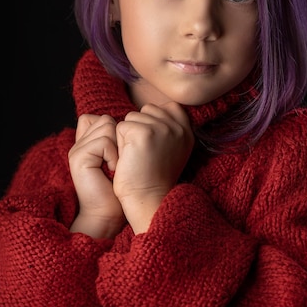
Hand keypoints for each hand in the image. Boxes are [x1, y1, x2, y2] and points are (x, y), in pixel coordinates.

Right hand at [68, 114, 125, 237]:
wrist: (109, 214)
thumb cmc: (119, 188)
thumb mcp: (119, 157)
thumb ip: (116, 138)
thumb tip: (129, 121)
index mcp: (85, 143)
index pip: (100, 118)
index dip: (115, 131)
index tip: (119, 155)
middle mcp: (78, 144)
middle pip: (105, 120)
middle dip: (119, 138)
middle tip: (118, 162)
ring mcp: (76, 150)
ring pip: (106, 127)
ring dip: (117, 147)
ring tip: (115, 167)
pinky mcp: (78, 157)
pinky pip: (104, 141)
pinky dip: (113, 155)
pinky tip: (112, 170)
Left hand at [113, 102, 193, 232]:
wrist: (148, 199)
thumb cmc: (153, 178)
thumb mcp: (171, 150)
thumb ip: (168, 129)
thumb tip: (150, 111)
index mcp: (187, 131)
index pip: (168, 107)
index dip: (153, 121)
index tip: (152, 145)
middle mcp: (177, 127)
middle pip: (147, 110)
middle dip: (139, 128)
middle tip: (144, 154)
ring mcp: (161, 128)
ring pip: (132, 117)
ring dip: (128, 136)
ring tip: (137, 157)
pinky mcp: (143, 133)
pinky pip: (122, 126)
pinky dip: (120, 143)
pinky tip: (129, 159)